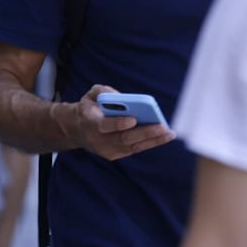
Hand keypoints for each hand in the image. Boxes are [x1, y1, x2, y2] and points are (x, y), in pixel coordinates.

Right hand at [60, 86, 174, 161]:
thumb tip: (123, 98)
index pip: (104, 125)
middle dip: (144, 133)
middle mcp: (97, 138)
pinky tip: (163, 137)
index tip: (134, 119)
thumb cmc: (90, 107)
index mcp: (89, 121)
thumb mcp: (92, 94)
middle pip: (123, 138)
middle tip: (162, 127)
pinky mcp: (113, 155)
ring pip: (131, 146)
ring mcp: (105, 150)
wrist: (77, 129)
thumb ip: (104, 91)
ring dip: (152, 140)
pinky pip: (133, 149)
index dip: (118, 123)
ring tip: (169, 133)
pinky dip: (149, 143)